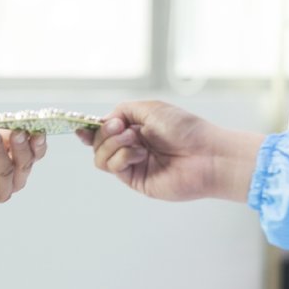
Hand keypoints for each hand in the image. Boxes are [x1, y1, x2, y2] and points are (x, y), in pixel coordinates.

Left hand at [0, 124, 47, 219]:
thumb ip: (1, 132)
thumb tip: (19, 130)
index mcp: (16, 162)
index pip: (35, 154)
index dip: (38, 142)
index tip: (37, 128)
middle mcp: (11, 180)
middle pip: (24, 164)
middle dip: (22, 146)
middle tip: (17, 131)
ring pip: (6, 172)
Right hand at [75, 101, 263, 202]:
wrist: (206, 155)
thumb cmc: (185, 129)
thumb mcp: (150, 108)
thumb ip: (122, 111)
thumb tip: (104, 121)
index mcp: (136, 128)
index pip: (104, 130)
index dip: (90, 128)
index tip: (82, 126)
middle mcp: (132, 146)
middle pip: (97, 143)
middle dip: (104, 133)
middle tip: (121, 128)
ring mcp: (133, 164)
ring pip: (100, 157)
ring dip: (112, 145)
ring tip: (134, 141)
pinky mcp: (135, 180)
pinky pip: (113, 168)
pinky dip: (122, 157)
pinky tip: (140, 153)